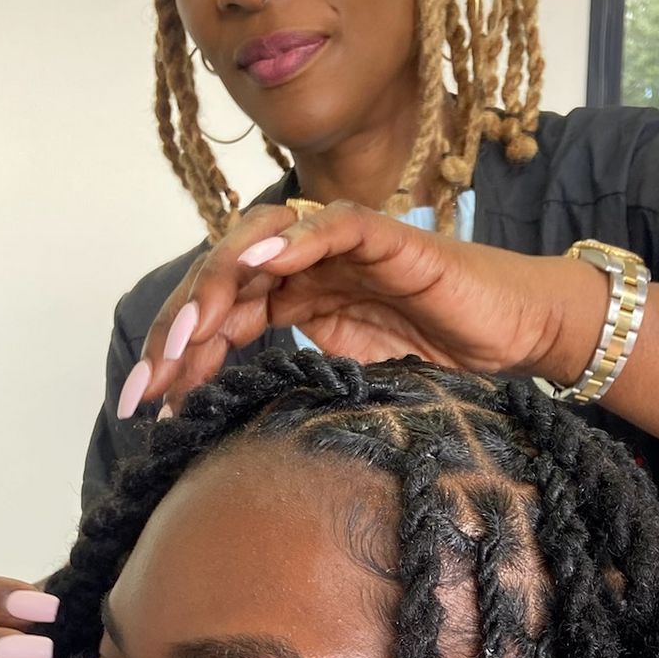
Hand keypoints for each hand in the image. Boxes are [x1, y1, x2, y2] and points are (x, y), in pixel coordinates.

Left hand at [117, 202, 607, 417]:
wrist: (516, 338)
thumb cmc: (441, 359)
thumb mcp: (349, 386)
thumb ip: (292, 390)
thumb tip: (224, 432)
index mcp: (292, 297)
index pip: (216, 316)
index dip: (176, 356)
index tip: (142, 408)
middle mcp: (306, 264)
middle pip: (222, 280)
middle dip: (178, 331)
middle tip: (149, 383)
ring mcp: (342, 246)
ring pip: (260, 246)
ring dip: (219, 287)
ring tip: (189, 335)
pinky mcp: (387, 236)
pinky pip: (334, 224)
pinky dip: (297, 238)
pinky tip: (261, 265)